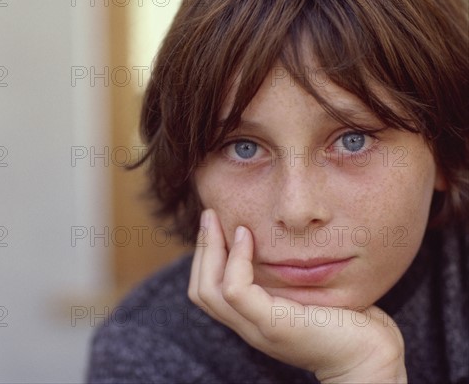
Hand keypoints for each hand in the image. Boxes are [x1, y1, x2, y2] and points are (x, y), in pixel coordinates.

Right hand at [188, 209, 406, 382]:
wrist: (371, 357)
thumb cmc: (347, 321)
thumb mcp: (307, 293)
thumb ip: (288, 276)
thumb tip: (282, 240)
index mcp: (253, 320)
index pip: (208, 291)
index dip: (205, 256)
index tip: (216, 224)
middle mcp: (249, 327)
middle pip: (201, 291)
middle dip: (201, 248)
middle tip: (209, 214)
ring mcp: (258, 329)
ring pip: (208, 291)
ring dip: (209, 249)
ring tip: (217, 219)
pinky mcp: (274, 325)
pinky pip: (236, 290)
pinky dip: (235, 260)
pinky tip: (248, 236)